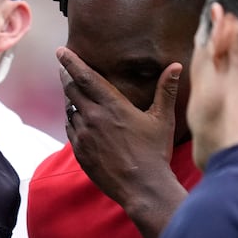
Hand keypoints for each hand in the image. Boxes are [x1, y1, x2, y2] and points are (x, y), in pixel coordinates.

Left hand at [58, 47, 185, 223]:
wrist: (141, 187)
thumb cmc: (154, 152)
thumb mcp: (162, 119)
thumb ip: (166, 90)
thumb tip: (176, 66)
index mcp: (112, 105)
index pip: (85, 77)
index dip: (71, 62)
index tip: (61, 51)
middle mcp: (93, 117)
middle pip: (71, 90)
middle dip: (67, 77)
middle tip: (64, 68)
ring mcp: (83, 136)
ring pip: (69, 110)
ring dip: (70, 99)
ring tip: (74, 94)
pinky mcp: (80, 152)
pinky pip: (70, 129)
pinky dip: (72, 120)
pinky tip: (78, 119)